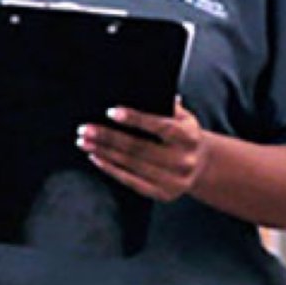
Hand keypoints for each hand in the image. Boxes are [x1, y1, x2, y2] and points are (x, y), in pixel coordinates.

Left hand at [82, 101, 212, 203]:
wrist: (202, 166)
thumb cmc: (183, 135)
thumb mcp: (183, 117)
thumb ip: (166, 106)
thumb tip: (142, 90)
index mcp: (189, 137)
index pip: (161, 127)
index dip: (136, 119)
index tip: (111, 112)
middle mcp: (183, 160)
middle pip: (139, 148)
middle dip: (108, 137)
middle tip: (84, 128)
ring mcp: (173, 180)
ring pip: (131, 165)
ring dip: (104, 152)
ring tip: (83, 141)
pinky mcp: (163, 194)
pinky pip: (131, 182)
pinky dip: (111, 169)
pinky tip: (96, 157)